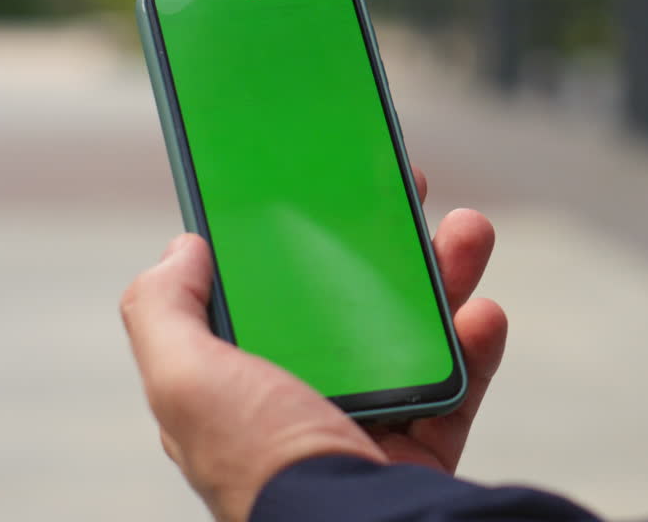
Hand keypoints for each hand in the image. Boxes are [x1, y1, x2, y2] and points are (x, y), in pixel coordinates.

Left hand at [119, 168, 505, 521]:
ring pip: (414, 328)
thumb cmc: (262, 463)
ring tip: (469, 230)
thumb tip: (185, 246)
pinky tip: (483, 314)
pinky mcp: (426, 445)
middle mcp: (304, 398)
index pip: (269, 292)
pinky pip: (459, 383)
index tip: (323, 184)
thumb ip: (163, 311)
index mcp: (241, 383)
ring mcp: (370, 421)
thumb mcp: (184, 381)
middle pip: (351, 297)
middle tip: (408, 187)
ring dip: (446, 271)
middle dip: (385, 239)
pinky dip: (476, 343)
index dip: (295, 235)